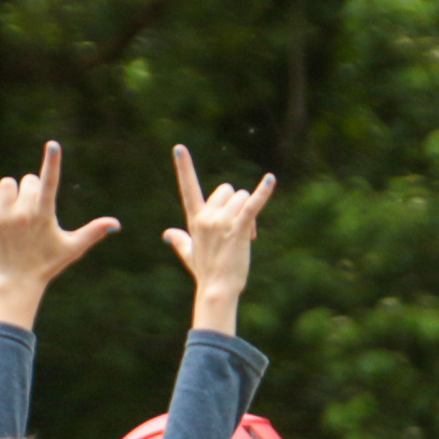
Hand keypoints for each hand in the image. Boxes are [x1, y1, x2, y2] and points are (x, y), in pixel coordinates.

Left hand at [0, 142, 119, 327]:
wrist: (19, 283)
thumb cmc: (48, 264)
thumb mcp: (72, 248)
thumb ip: (93, 232)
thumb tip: (116, 224)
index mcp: (44, 216)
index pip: (50, 184)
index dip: (53, 163)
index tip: (53, 144)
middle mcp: (23, 213)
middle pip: (29, 181)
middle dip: (33, 190)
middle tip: (32, 213)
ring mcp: (4, 217)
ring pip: (6, 184)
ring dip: (11, 192)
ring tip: (14, 211)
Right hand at [163, 146, 275, 333]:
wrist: (217, 290)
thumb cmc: (206, 273)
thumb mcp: (189, 254)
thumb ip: (179, 240)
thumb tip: (167, 234)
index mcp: (196, 219)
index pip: (188, 188)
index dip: (183, 168)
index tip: (179, 148)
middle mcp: (207, 217)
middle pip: (228, 190)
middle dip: (237, 205)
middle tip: (240, 231)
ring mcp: (222, 223)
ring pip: (242, 199)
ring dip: (249, 214)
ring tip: (248, 237)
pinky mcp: (238, 230)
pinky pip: (252, 205)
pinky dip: (263, 193)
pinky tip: (270, 180)